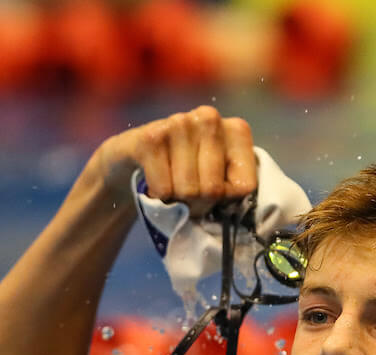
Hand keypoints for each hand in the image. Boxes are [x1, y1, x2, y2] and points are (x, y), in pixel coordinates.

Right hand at [87, 106, 256, 216]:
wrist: (130, 162)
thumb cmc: (182, 176)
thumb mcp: (215, 180)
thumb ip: (234, 191)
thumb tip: (242, 215)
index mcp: (236, 129)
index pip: (245, 186)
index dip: (226, 202)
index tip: (214, 195)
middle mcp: (210, 118)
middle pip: (213, 190)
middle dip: (198, 204)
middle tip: (185, 195)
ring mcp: (179, 123)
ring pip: (188, 191)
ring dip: (176, 201)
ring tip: (169, 187)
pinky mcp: (150, 137)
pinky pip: (164, 189)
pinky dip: (157, 197)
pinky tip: (152, 182)